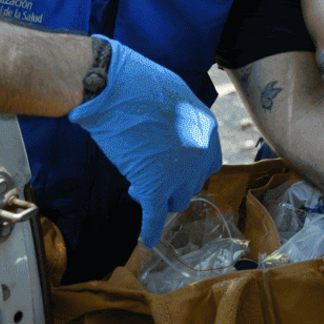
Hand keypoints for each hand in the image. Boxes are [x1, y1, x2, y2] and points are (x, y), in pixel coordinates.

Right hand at [67, 36, 221, 247]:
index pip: (208, 163)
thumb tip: (174, 136)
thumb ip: (181, 122)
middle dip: (172, 182)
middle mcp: (201, 154)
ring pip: (177, 199)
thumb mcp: (176, 97)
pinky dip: (150, 228)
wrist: (115, 86)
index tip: (170, 167)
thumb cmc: (139, 84)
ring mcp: (179, 171)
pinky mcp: (154, 184)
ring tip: (137, 188)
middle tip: (147, 174)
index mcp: (208, 130)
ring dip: (160, 198)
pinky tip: (146, 240)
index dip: (188, 168)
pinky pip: (154, 214)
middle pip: (192, 183)